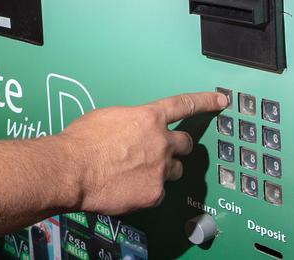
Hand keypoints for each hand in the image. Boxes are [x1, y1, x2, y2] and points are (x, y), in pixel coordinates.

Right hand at [57, 91, 227, 214]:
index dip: (205, 101)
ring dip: (163, 170)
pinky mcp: (155, 193)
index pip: (185, 105)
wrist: (72, 170)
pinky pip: (159, 192)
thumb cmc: (82, 142)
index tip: (220, 100)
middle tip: (162, 151)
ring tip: (138, 172)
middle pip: (185, 144)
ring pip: (175, 170)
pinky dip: (148, 190)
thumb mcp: (107, 118)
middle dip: (177, 147)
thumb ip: (130, 122)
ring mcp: (160, 169)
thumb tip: (133, 130)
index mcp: (148, 117)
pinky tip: (129, 188)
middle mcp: (160, 142)